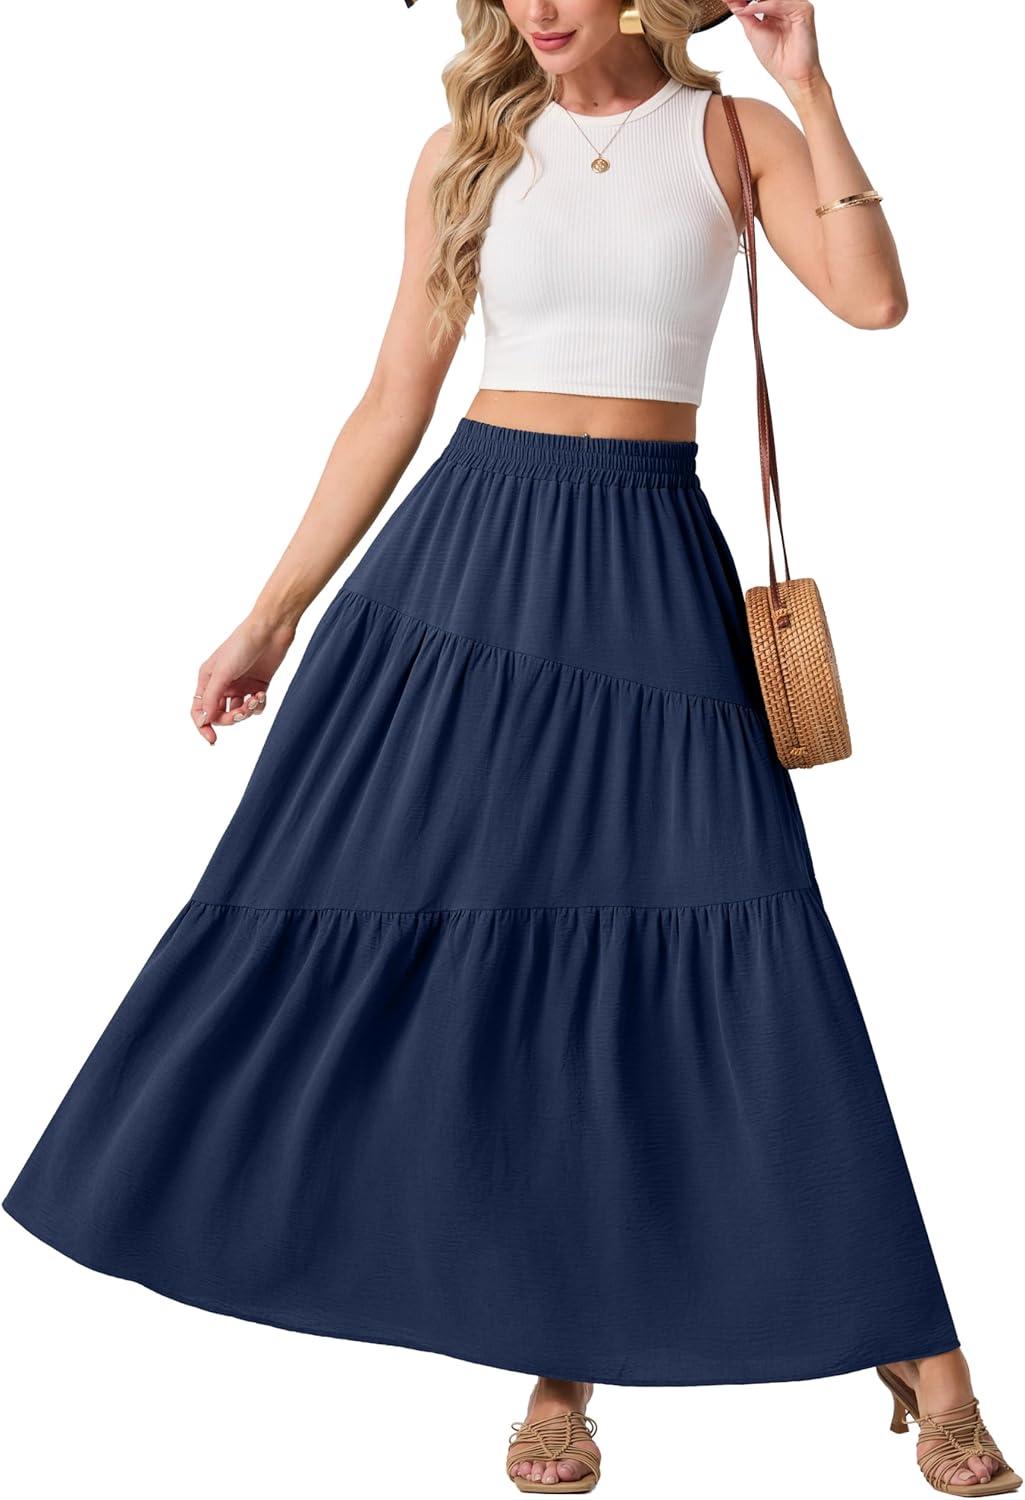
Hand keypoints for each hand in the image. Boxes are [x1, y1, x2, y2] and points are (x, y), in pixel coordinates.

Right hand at [191, 613, 296, 744]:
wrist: (271, 629)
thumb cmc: (243, 645)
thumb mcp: (223, 672)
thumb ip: (212, 697)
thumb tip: (203, 721)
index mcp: (207, 679)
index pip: (199, 710)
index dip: (203, 726)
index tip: (212, 740)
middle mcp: (222, 684)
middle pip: (220, 714)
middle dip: (232, 717)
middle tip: (243, 712)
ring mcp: (240, 685)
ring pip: (239, 712)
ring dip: (247, 711)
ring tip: (255, 699)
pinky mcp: (258, 686)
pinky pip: (255, 707)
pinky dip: (259, 705)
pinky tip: (262, 694)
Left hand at [723, 0, 825, 95]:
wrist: (791, 75)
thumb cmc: (776, 58)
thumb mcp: (753, 32)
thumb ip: (745, 14)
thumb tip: (731, 2)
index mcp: (776, 10)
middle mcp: (787, 6)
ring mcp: (796, 6)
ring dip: (751, 0)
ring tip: (734, 4)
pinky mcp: (803, 9)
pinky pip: (779, 2)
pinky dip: (762, 6)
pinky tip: (747, 10)